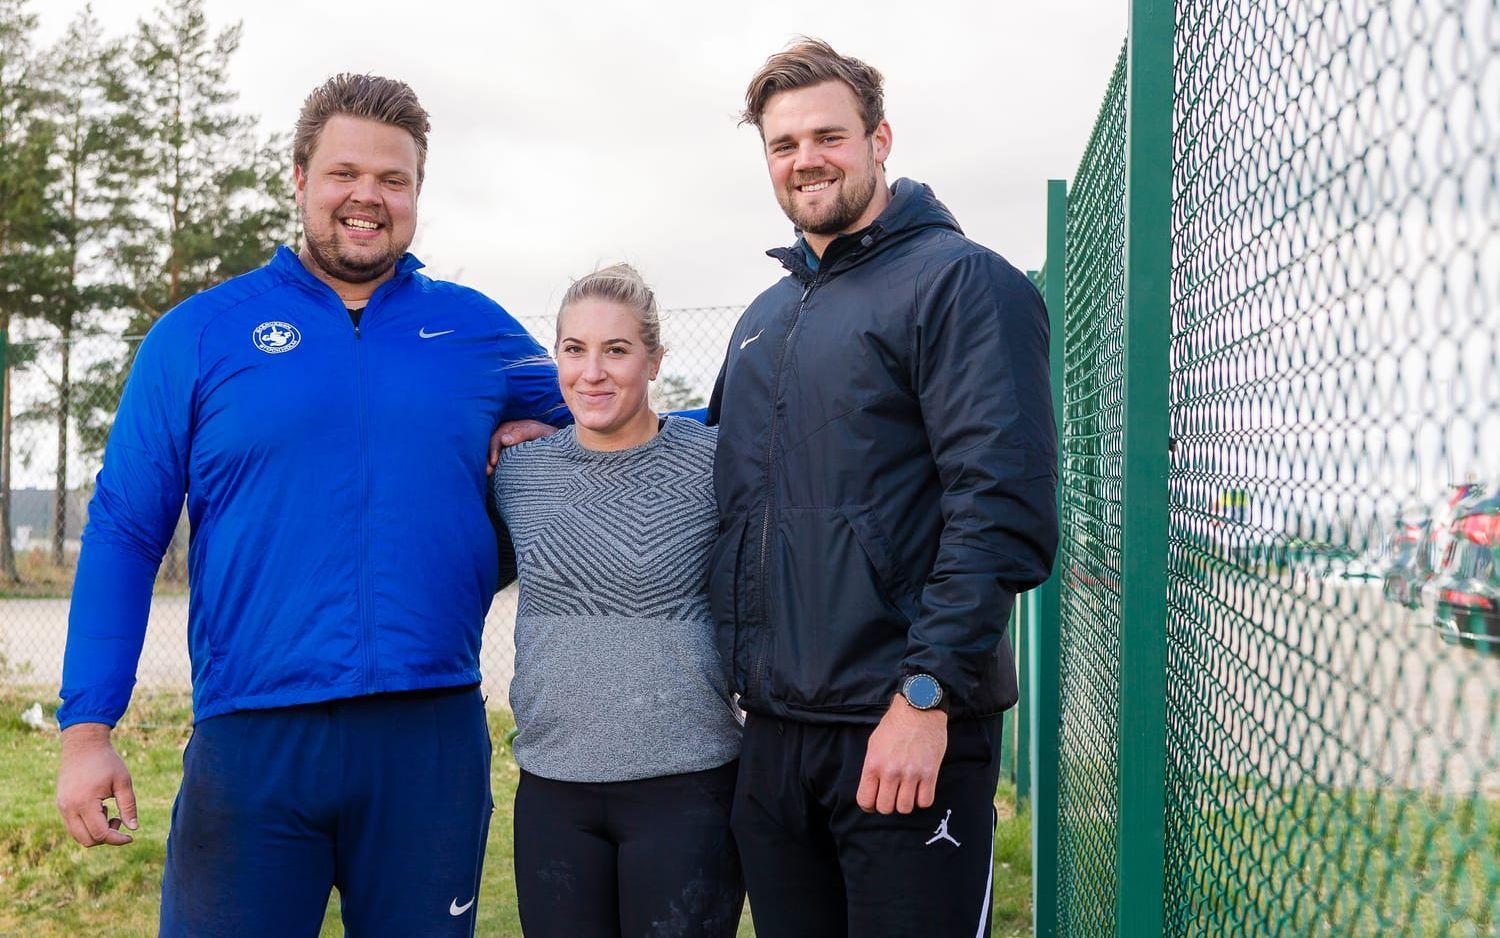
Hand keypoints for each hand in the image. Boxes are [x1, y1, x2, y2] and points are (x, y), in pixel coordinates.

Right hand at [56, 723, 137, 846]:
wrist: (83, 745)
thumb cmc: (106, 761)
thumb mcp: (123, 781)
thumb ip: (129, 806)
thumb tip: (134, 828)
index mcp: (84, 802)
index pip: (100, 834)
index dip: (117, 839)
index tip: (130, 837)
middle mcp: (69, 808)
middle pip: (86, 840)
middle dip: (106, 837)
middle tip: (119, 819)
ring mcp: (62, 807)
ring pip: (77, 835)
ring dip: (96, 832)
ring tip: (108, 812)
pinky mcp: (61, 804)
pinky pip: (73, 825)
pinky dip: (87, 825)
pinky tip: (99, 808)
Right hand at [486, 420, 557, 474]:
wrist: (555, 443)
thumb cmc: (547, 435)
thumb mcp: (537, 431)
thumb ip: (522, 433)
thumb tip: (504, 440)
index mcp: (509, 428)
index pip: (496, 438)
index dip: (493, 449)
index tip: (494, 462)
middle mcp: (503, 436)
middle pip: (489, 446)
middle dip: (486, 459)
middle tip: (487, 472)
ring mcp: (503, 446)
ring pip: (489, 454)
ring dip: (487, 464)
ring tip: (488, 475)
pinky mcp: (505, 455)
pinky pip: (495, 460)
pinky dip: (492, 467)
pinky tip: (492, 476)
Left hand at [856, 694, 947, 814]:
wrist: (919, 709)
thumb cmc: (895, 725)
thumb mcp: (874, 744)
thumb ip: (872, 768)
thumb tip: (873, 789)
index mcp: (873, 764)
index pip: (865, 800)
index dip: (869, 806)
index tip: (874, 802)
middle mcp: (891, 771)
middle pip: (885, 808)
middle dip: (888, 805)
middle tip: (892, 795)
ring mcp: (911, 773)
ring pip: (905, 808)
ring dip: (905, 803)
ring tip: (907, 791)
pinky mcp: (930, 773)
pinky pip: (925, 802)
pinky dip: (922, 799)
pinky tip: (920, 789)